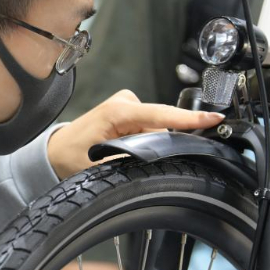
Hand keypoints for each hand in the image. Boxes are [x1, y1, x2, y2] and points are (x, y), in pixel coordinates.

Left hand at [47, 90, 224, 178]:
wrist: (55, 151)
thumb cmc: (71, 156)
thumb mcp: (97, 167)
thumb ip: (128, 162)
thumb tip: (153, 160)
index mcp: (117, 112)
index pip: (161, 115)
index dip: (188, 119)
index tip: (213, 118)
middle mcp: (125, 103)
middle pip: (162, 125)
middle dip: (162, 144)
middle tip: (134, 161)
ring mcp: (127, 105)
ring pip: (156, 128)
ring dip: (150, 144)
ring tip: (123, 156)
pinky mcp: (129, 112)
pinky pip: (150, 127)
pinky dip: (146, 140)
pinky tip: (128, 150)